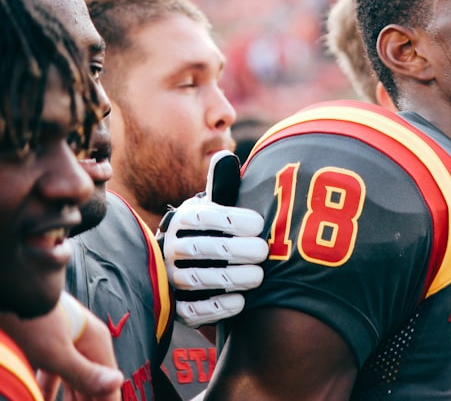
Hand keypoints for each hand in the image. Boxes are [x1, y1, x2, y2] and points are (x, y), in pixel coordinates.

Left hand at [0, 292, 123, 400]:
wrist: (15, 291)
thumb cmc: (32, 320)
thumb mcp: (56, 353)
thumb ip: (85, 372)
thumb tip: (116, 383)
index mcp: (95, 343)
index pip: (109, 382)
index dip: (108, 400)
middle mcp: (85, 343)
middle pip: (92, 382)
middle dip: (89, 400)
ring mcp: (67, 344)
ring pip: (73, 380)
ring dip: (71, 398)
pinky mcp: (48, 345)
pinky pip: (54, 375)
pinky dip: (51, 390)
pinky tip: (43, 399)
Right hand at [160, 151, 267, 327]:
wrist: (199, 264)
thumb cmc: (217, 229)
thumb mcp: (218, 206)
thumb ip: (223, 185)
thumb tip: (225, 155)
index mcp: (185, 220)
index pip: (203, 217)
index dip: (230, 220)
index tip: (259, 224)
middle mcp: (172, 248)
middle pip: (200, 249)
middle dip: (234, 251)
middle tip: (263, 252)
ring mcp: (172, 279)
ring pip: (196, 280)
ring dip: (228, 279)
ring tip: (257, 277)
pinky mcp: (178, 307)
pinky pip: (191, 310)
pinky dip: (216, 307)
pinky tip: (241, 302)